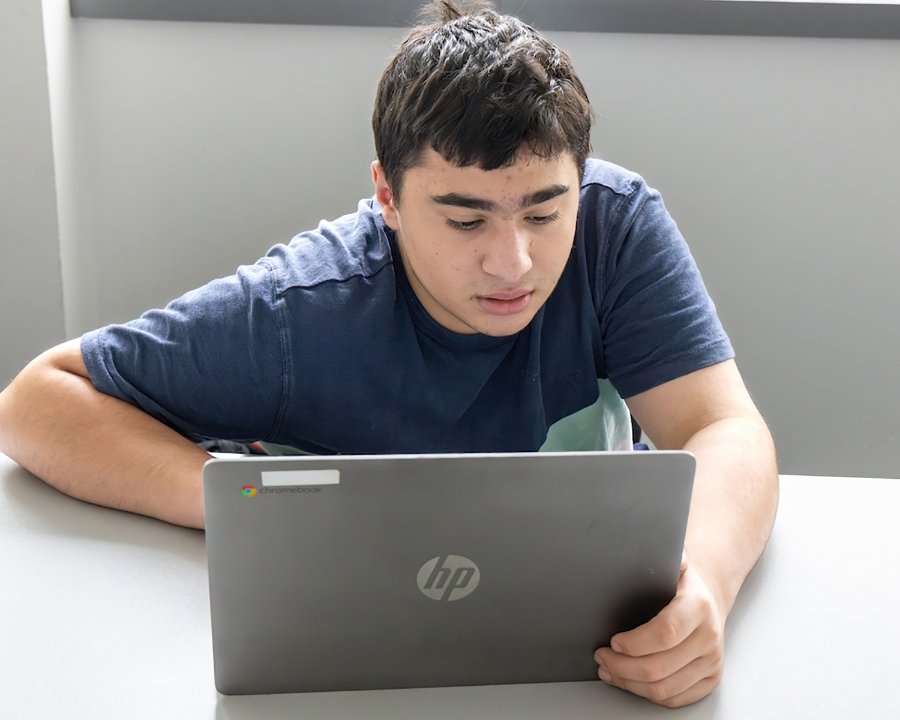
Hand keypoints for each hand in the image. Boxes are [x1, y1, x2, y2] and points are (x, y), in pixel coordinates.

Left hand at [593, 556, 725, 707]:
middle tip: (601, 656)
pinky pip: (674, 698)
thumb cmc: (681, 583)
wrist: (708, 599)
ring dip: (629, 682)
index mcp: (697, 606)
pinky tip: (628, 680)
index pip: (665, 633)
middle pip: (659, 667)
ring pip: (664, 689)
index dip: (634, 642)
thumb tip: (633, 543)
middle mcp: (709, 637)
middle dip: (621, 665)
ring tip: (608, 668)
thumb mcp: (672, 563)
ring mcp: (711, 662)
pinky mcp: (709, 679)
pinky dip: (645, 693)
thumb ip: (657, 555)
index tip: (613, 641)